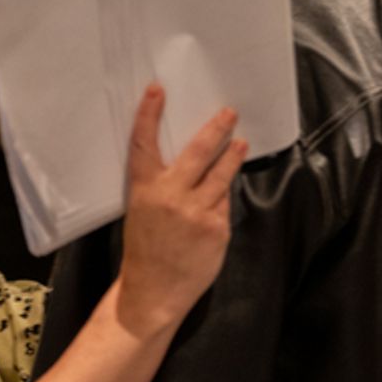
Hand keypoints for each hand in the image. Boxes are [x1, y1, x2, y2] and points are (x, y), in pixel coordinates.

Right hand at [117, 83, 246, 333]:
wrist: (153, 292)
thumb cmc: (145, 251)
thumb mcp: (141, 212)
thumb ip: (162, 188)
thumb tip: (192, 166)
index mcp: (145, 190)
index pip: (144, 144)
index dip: (148, 114)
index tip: (156, 89)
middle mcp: (172, 196)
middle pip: (198, 151)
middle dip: (216, 128)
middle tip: (228, 113)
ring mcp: (197, 212)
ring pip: (221, 176)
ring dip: (232, 156)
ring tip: (240, 143)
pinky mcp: (217, 228)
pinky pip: (224, 205)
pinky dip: (222, 201)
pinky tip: (218, 201)